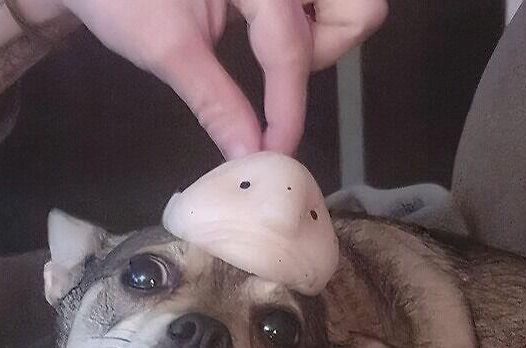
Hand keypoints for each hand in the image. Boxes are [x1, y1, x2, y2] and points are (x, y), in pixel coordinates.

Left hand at [60, 0, 387, 157]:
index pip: (291, 47)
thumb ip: (217, 103)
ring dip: (320, 39)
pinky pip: (317, 4)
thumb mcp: (167, 50)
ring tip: (268, 54)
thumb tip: (249, 155)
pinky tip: (266, 38)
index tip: (276, 152)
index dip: (287, 109)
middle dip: (323, 53)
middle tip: (278, 74)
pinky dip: (305, 26)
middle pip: (358, 11)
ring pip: (347, 5)